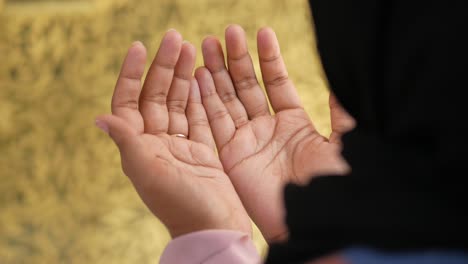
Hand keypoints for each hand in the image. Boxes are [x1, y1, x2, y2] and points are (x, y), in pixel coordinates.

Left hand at [95, 30, 251, 237]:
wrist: (215, 227)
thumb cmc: (182, 205)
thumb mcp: (150, 173)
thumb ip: (127, 142)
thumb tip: (98, 117)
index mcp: (138, 148)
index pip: (129, 103)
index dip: (131, 74)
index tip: (139, 47)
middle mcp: (156, 143)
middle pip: (157, 97)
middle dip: (164, 67)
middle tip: (174, 37)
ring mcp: (180, 145)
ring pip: (179, 103)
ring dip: (182, 76)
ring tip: (189, 48)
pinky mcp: (202, 150)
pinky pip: (199, 116)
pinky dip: (200, 96)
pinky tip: (201, 77)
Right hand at [197, 25, 354, 241]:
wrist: (315, 220)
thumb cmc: (335, 184)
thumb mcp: (344, 142)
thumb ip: (340, 112)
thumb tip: (342, 83)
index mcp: (294, 125)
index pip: (276, 84)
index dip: (269, 59)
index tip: (263, 33)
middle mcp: (267, 131)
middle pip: (246, 88)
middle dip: (236, 59)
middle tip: (226, 32)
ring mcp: (246, 143)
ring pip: (226, 100)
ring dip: (216, 73)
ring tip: (206, 44)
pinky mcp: (229, 156)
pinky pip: (213, 122)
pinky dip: (205, 98)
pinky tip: (199, 75)